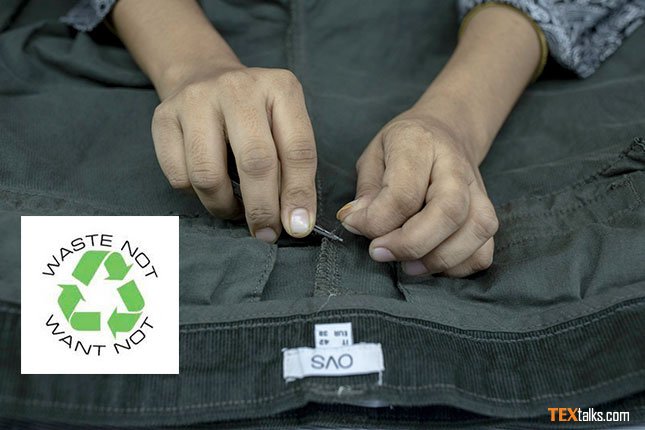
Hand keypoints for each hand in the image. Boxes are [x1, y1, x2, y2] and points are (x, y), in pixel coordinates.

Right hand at [151, 66, 317, 242]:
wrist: (202, 76)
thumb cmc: (255, 115)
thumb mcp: (284, 127)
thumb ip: (293, 169)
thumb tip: (295, 222)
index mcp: (280, 88)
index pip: (297, 149)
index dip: (299, 194)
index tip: (297, 227)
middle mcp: (238, 88)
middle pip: (255, 161)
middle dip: (263, 208)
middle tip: (266, 233)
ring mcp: (197, 99)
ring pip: (208, 174)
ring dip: (224, 206)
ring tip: (236, 210)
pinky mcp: (163, 116)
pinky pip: (179, 176)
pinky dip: (196, 196)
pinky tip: (210, 190)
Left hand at [336, 110, 498, 276]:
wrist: (446, 133)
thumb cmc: (403, 149)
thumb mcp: (373, 156)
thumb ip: (366, 191)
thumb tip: (355, 221)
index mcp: (420, 143)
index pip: (403, 193)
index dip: (376, 221)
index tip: (355, 226)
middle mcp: (456, 166)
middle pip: (448, 212)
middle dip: (411, 244)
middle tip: (380, 253)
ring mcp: (478, 190)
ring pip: (476, 230)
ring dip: (439, 259)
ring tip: (407, 266)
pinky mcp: (488, 213)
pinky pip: (484, 250)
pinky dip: (459, 267)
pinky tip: (431, 263)